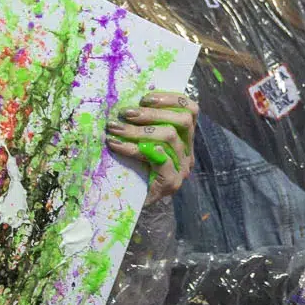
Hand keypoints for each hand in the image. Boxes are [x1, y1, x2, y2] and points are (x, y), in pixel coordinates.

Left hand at [108, 91, 197, 205]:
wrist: (134, 206)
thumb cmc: (136, 170)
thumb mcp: (144, 142)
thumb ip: (145, 124)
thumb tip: (129, 100)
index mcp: (185, 138)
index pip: (191, 109)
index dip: (171, 98)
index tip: (145, 98)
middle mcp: (188, 151)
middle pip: (183, 120)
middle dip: (152, 113)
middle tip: (125, 112)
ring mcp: (182, 168)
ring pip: (169, 137)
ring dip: (137, 130)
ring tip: (114, 128)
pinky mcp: (171, 182)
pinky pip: (160, 159)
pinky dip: (137, 149)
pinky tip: (118, 146)